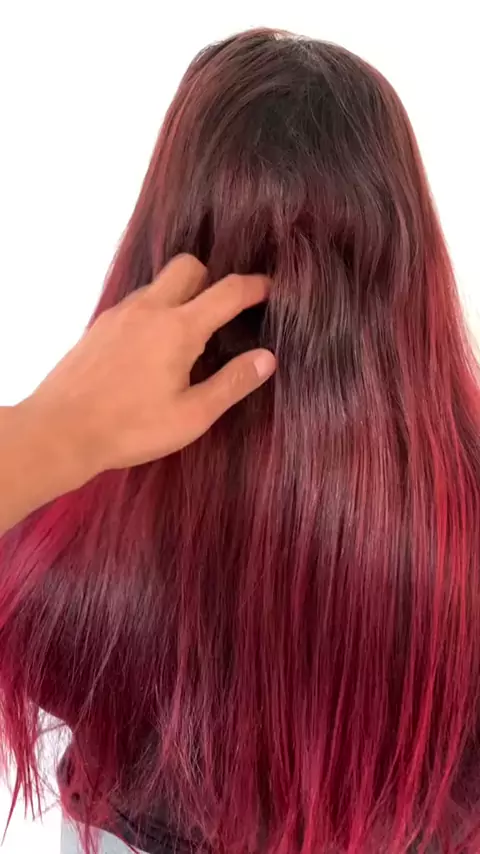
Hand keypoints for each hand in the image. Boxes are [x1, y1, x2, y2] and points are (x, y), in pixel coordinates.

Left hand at [22, 255, 275, 478]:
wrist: (61, 431)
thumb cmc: (130, 428)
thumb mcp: (192, 415)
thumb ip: (232, 383)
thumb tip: (266, 359)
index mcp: (178, 328)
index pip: (226, 292)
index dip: (253, 287)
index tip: (268, 289)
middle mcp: (149, 310)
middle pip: (188, 267)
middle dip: (211, 279)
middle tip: (222, 313)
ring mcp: (119, 314)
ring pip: (158, 284)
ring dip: (179, 296)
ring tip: (186, 336)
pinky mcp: (99, 326)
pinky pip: (135, 303)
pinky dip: (153, 311)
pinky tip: (151, 348)